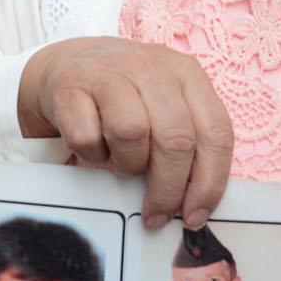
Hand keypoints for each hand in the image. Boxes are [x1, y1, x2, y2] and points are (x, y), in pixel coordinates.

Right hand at [15, 37, 232, 225]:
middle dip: (168, 188)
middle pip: (175, 138)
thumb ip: (185, 143)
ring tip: (123, 166)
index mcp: (186, 73)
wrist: (64, 64)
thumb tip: (194, 205)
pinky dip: (92, 155)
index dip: (209, 182)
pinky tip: (94, 150)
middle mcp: (151, 67)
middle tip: (156, 214)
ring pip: (131, 133)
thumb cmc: (123, 98)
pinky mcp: (69, 85)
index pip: (215, 132)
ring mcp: (108, 72)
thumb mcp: (163, 106)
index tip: (194, 215)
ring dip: (128, 164)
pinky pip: (87, 136)